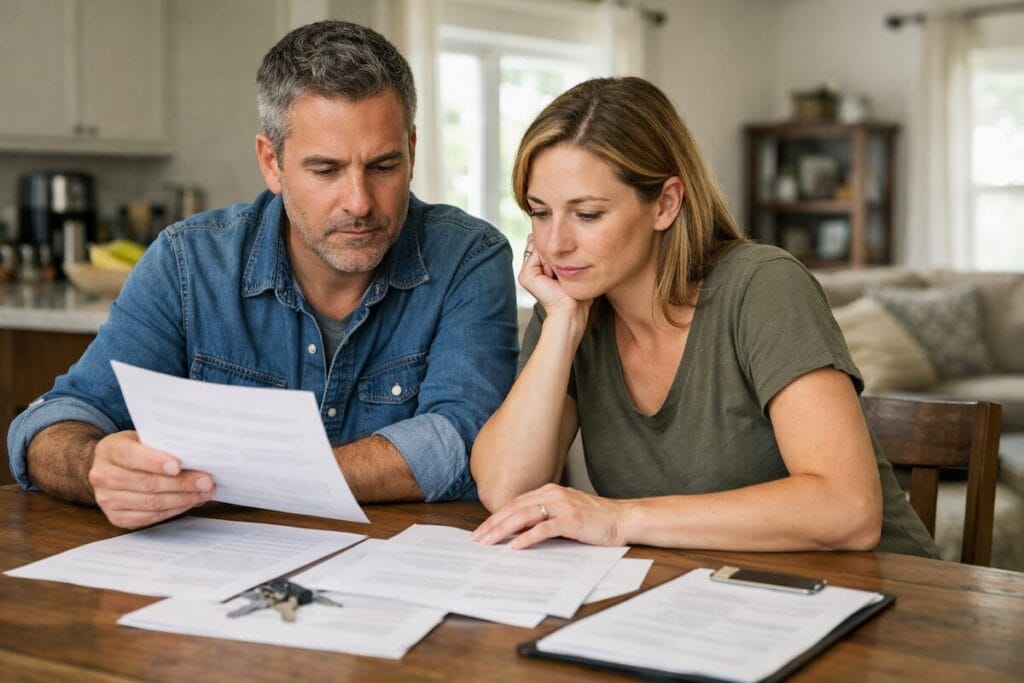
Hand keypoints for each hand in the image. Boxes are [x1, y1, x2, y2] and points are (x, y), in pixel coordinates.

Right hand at [88, 431, 215, 528]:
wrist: (111, 467)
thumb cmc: (136, 449)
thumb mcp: (144, 438)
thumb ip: (164, 446)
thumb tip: (197, 459)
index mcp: (109, 449)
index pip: (131, 456)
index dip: (154, 462)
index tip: (178, 466)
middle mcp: (102, 475)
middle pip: (146, 483)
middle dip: (181, 483)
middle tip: (206, 482)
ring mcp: (106, 499)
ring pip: (150, 502)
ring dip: (182, 499)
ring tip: (205, 493)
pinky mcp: (115, 517)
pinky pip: (148, 517)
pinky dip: (172, 511)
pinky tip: (189, 503)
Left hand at [471, 483, 626, 549]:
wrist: (622, 518)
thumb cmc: (594, 518)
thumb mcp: (564, 512)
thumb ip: (543, 517)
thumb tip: (518, 531)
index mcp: (548, 491)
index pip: (514, 503)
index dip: (495, 517)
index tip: (481, 531)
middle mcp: (553, 494)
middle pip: (514, 508)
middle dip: (492, 524)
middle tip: (477, 539)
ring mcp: (562, 506)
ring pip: (524, 516)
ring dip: (503, 530)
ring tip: (489, 542)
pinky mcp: (571, 520)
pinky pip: (543, 529)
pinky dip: (526, 538)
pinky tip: (514, 546)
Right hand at [519, 235, 591, 323]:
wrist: (571, 310)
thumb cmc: (575, 293)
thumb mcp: (569, 269)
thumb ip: (562, 254)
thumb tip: (559, 238)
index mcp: (538, 268)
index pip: (543, 243)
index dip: (556, 247)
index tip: (568, 263)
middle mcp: (530, 269)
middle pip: (539, 243)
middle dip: (554, 251)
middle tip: (562, 271)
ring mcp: (525, 273)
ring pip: (538, 246)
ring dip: (553, 256)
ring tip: (558, 274)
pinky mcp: (525, 276)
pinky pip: (537, 253)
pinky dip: (549, 260)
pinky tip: (554, 275)